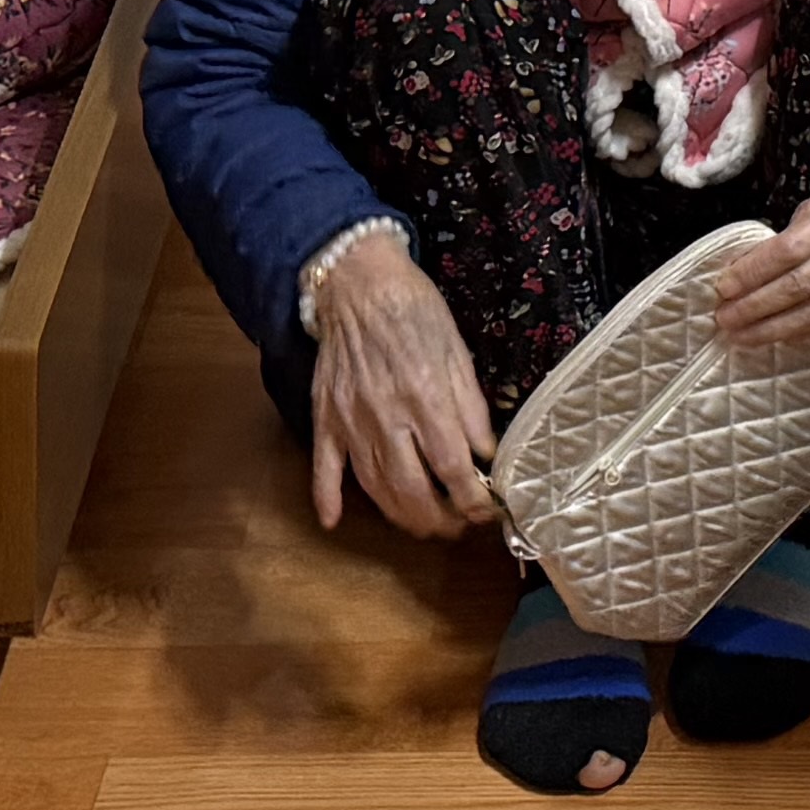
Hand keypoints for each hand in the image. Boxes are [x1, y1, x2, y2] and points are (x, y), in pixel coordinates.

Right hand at [307, 232, 498, 537]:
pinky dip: (326, 498)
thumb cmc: (415, 311)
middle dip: (439, 520)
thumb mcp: (457, 352)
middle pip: (412, 490)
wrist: (357, 282)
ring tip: (423, 527)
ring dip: (400, 517)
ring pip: (374, 487)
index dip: (472, 500)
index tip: (486, 512)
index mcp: (425, 398)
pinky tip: (333, 521)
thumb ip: (472, 408)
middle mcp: (386, 417)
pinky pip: (322, 466)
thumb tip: (486, 455)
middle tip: (457, 527)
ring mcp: (350, 422)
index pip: (452, 468)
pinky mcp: (325, 418)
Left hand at [701, 169, 809, 356]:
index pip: (787, 251)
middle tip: (725, 320)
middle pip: (799, 288)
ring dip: (776, 330)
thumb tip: (754, 268)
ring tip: (745, 337)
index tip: (724, 288)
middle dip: (755, 308)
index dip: (751, 273)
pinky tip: (787, 340)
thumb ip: (794, 234)